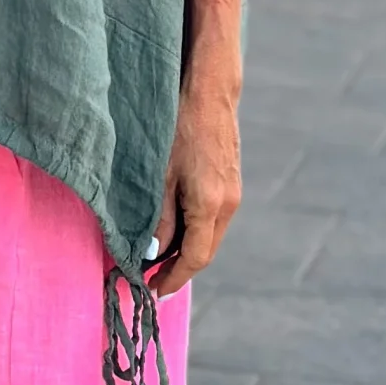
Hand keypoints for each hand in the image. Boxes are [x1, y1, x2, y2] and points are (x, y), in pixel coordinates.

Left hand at [148, 73, 242, 295]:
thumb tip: (152, 254)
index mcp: (211, 205)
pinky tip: (174, 229)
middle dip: (180, 269)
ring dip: (186, 250)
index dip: (174, 278)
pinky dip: (194, 232)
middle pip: (206, 251)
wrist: (209, 92)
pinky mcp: (231, 183)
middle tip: (153, 279)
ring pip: (210, 236)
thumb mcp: (160, 175)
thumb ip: (157, 218)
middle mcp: (228, 204)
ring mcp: (233, 193)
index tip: (154, 291)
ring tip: (158, 257)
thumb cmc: (178, 128)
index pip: (195, 258)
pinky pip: (213, 220)